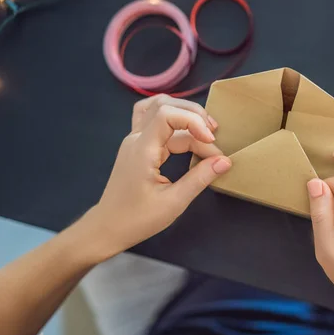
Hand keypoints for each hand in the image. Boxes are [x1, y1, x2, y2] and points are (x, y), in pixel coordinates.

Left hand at [86, 94, 231, 258]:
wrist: (108, 228)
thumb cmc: (138, 219)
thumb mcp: (174, 202)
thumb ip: (200, 178)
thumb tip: (225, 161)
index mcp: (142, 149)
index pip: (167, 114)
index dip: (194, 121)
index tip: (212, 143)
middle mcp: (136, 138)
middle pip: (165, 106)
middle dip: (194, 117)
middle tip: (214, 138)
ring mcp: (134, 140)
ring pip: (159, 109)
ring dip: (183, 113)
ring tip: (205, 129)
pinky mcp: (138, 146)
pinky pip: (155, 120)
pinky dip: (174, 120)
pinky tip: (188, 132)